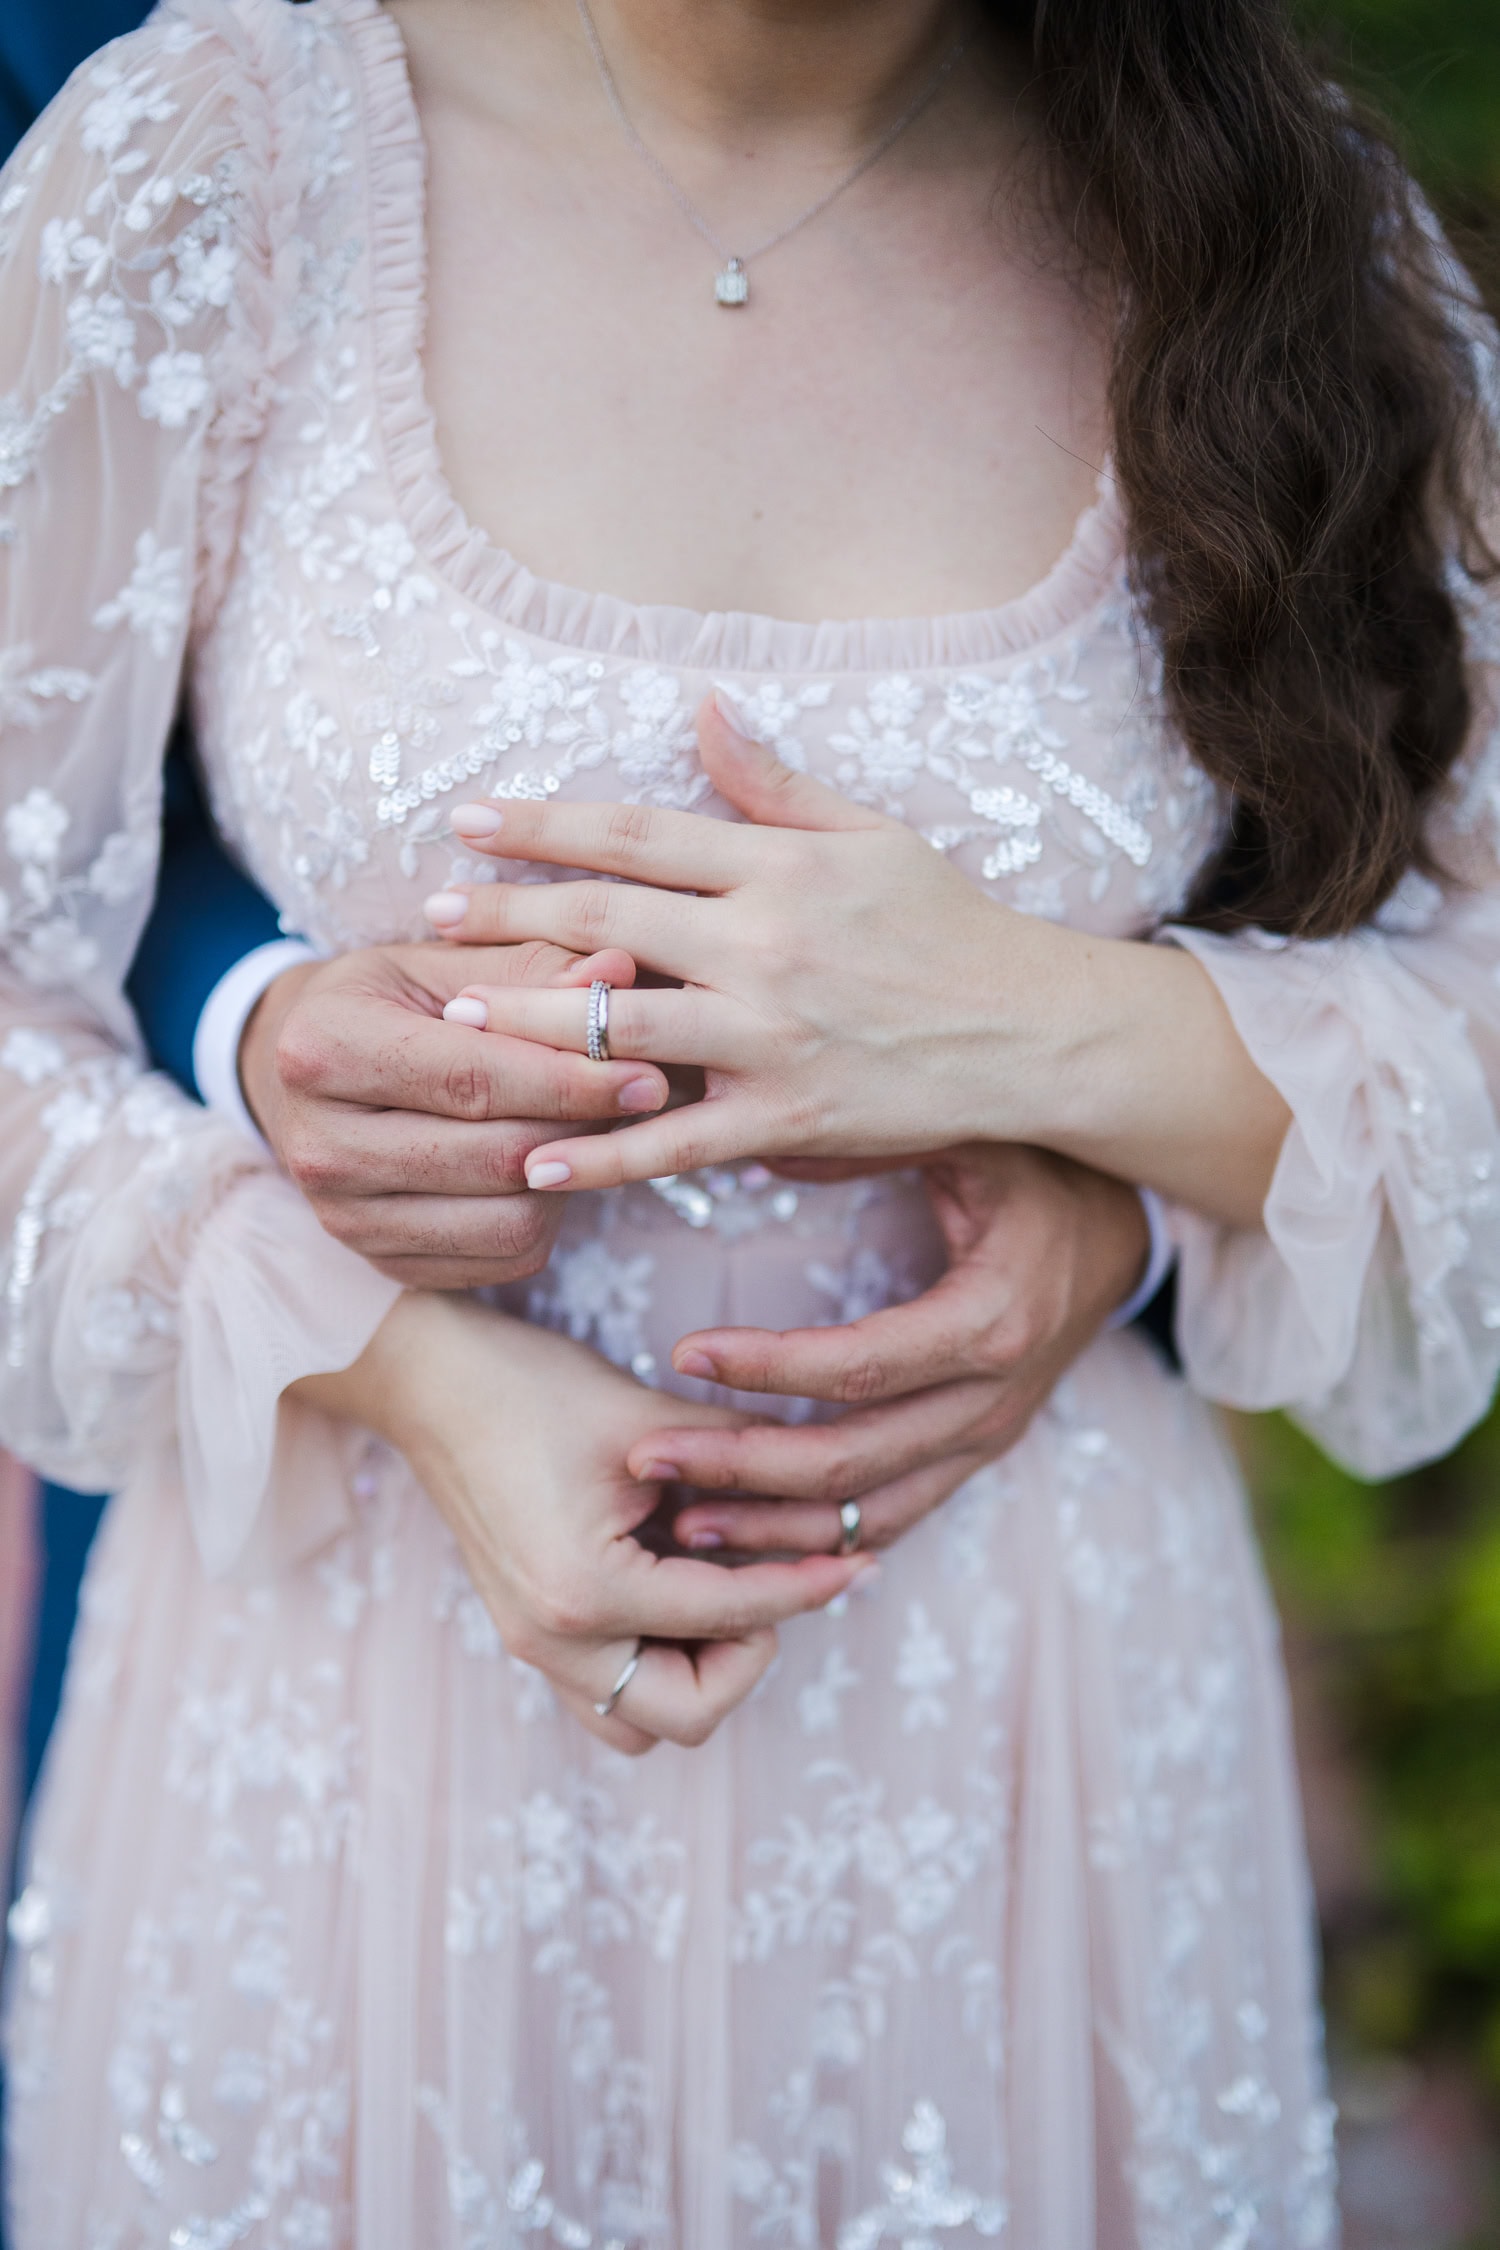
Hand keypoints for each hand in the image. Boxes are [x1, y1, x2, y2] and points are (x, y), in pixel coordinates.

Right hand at [241, 940, 667, 1287]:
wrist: (308, 1074)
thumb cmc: (388, 1003)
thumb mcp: (443, 962)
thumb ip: (532, 967)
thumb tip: (620, 972)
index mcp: (324, 1049)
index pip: (473, 1078)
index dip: (570, 1080)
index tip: (645, 1072)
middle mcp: (319, 1146)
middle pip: (495, 1156)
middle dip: (582, 1126)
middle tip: (643, 1095)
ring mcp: (346, 1217)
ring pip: (509, 1219)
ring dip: (572, 1175)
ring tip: (593, 1125)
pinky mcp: (384, 1262)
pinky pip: (503, 1256)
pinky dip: (549, 1213)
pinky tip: (553, 1165)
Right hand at [291, 1293, 870, 1751]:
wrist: (427, 1379)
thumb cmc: (530, 1386)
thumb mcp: (647, 1418)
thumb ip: (740, 1462)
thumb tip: (826, 1487)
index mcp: (582, 1593)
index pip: (728, 1616)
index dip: (807, 1587)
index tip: (860, 1564)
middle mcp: (551, 1641)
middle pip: (687, 1714)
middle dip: (746, 1655)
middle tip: (770, 1582)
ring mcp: (533, 1644)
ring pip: (642, 1719)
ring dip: (698, 1671)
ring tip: (723, 1586)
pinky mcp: (530, 1629)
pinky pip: (609, 1686)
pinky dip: (659, 1656)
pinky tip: (683, 1580)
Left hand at [423, 694, 1289, 1227]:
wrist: (1033, 1032)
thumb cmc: (952, 926)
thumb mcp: (872, 835)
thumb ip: (774, 784)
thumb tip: (701, 707)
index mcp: (780, 868)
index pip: (636, 836)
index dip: (544, 824)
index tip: (470, 818)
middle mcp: (764, 944)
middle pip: (608, 922)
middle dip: (512, 913)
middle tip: (437, 911)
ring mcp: (771, 1035)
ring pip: (620, 1027)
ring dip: (525, 1023)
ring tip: (452, 1016)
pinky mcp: (787, 1116)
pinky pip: (676, 1140)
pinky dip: (604, 1155)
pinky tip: (538, 1160)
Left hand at [623, 1144, 1149, 1557]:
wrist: (1123, 1234)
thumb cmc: (1034, 1171)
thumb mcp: (967, 1135)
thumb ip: (869, 1138)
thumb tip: (755, 1142)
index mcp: (993, 1320)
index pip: (862, 1368)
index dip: (768, 1367)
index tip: (683, 1350)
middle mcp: (993, 1399)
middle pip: (853, 1462)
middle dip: (743, 1468)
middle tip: (646, 1455)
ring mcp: (987, 1439)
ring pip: (870, 1513)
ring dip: (772, 1526)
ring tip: (679, 1519)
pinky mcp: (975, 1457)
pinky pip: (895, 1519)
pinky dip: (821, 1539)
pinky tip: (751, 1537)